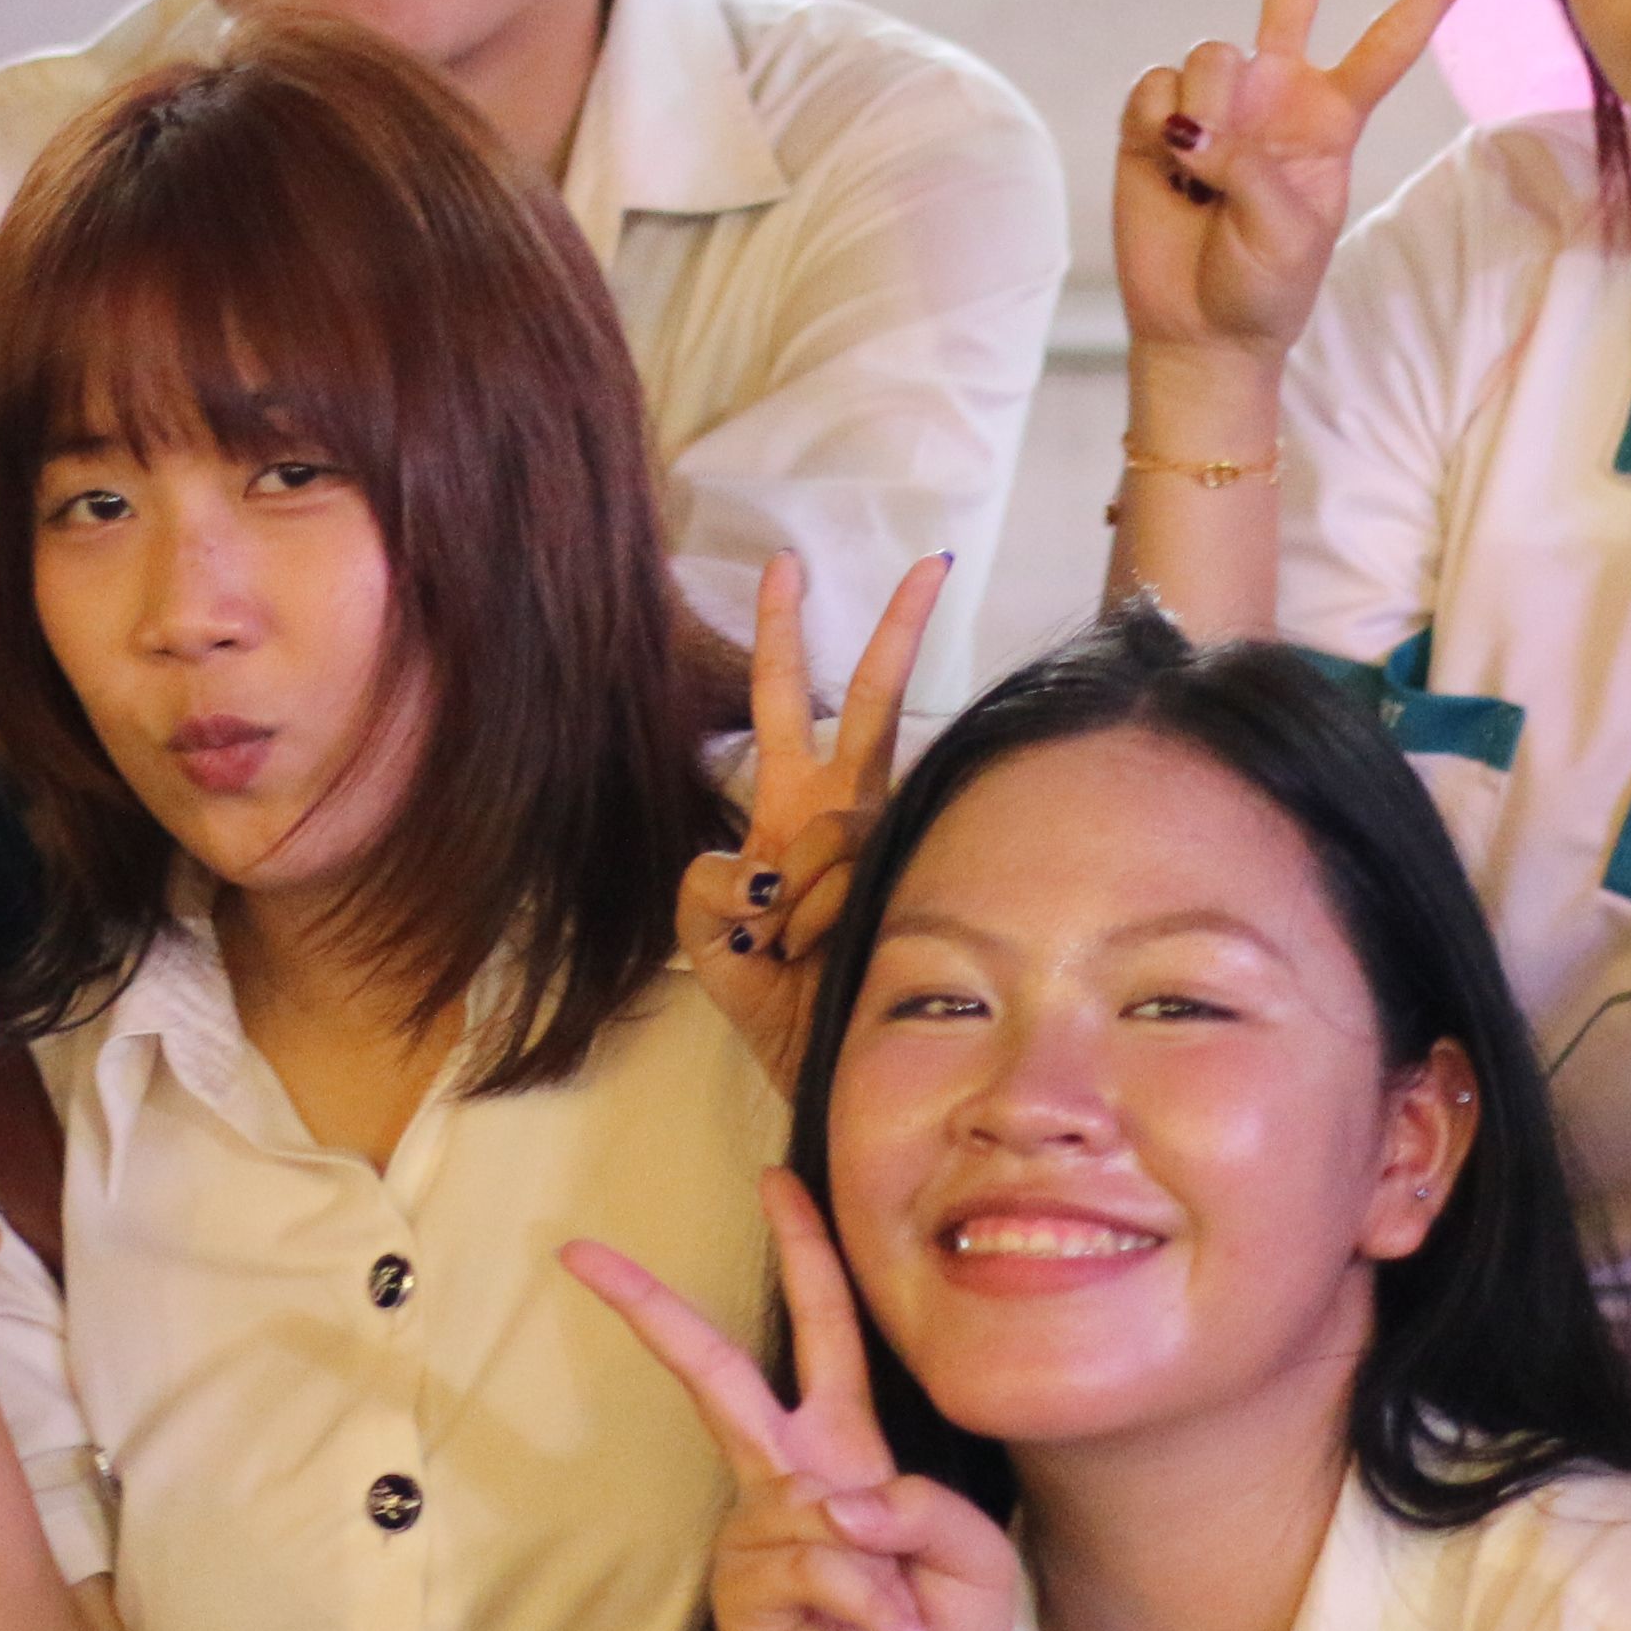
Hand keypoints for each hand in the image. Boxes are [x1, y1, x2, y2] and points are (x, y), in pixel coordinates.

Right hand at [566, 1172, 1019, 1630]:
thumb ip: (924, 1505)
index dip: (805, 1254)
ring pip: (816, 1506)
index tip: (776, 1180)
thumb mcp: (974, 1552)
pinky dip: (870, 1601)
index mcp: (846, 1450)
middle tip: (586, 1253)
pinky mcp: (740, 1594)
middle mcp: (788, 1481)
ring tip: (910, 1622)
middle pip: (718, 1374)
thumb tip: (838, 1504)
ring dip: (886, 1569)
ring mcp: (755, 1536)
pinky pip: (815, 1565)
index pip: (823, 1333)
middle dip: (654, 1309)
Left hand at [680, 550, 947, 1077]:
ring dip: (792, 893)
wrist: (823, 1067)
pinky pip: (840, 875)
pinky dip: (807, 915)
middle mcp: (844, 810)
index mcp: (787, 807)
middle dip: (899, 632)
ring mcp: (885, 843)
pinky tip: (803, 954)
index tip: (784, 564)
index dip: (780, 633)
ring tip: (780, 953)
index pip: (782, 700)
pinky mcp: (907, 882)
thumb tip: (750, 864)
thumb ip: (701, 888)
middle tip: (930, 564)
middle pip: (872, 702)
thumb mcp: (705, 940)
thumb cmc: (774, 1001)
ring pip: (834, 822)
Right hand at [1112, 0, 1487, 370]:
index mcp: (1332, 115)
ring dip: (1207, 114)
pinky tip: (1168, 171)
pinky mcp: (1155, 115)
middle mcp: (1277, 88)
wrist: (1196, 327)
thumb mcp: (1289, 231)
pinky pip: (1156, 91)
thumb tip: (1198, 120)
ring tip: (1204, 175)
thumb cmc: (1263, 287)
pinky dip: (1160, 131)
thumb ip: (1255, 162)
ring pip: (1211, 53)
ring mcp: (1216, 98)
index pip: (1393, 38)